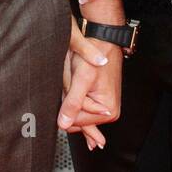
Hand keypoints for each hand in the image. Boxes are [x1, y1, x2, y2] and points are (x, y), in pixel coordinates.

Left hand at [59, 30, 121, 149]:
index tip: (72, 90)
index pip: (76, 123)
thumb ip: (73, 103)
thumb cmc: (96, 55)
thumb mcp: (81, 79)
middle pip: (77, 119)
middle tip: (75, 83)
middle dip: (70, 105)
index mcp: (107, 111)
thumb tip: (63, 124)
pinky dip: (78, 109)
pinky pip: (84, 110)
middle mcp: (109, 112)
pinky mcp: (99, 101)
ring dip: (72, 101)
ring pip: (78, 113)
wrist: (103, 41)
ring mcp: (104, 107)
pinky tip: (83, 130)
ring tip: (77, 81)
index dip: (68, 108)